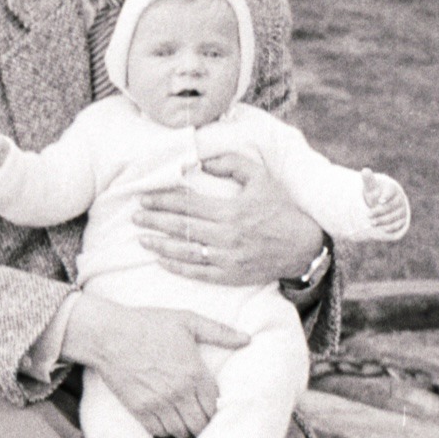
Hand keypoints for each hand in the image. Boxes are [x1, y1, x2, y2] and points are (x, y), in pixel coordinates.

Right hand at [60, 294, 248, 437]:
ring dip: (184, 428)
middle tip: (198, 416)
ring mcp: (158, 403)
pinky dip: (164, 429)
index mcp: (194, 373)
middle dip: (202, 422)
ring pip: (180, 432)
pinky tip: (165, 419)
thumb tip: (247, 339)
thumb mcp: (188, 321)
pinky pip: (158, 432)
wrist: (109, 334)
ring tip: (183, 420)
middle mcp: (179, 392)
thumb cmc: (149, 324)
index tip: (210, 406)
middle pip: (199, 424)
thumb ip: (220, 332)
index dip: (214, 409)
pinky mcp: (139, 410)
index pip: (214, 406)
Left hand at [134, 144, 322, 284]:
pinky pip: (198, 273)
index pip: (188, 205)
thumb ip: (231, 164)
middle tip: (135, 217)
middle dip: (154, 221)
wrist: (303, 247)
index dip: (163, 201)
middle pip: (181, 228)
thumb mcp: (261, 177)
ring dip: (160, 245)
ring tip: (142, 238)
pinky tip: (162, 260)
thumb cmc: (281, 209)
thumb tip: (201, 161)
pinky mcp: (231, 276)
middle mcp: (227, 236)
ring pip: (185, 252)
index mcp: (232, 211)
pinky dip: (177, 267)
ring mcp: (228, 259)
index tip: (145, 199)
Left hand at [361, 169, 409, 240]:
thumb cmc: (376, 195)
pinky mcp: (403, 220)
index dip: (386, 196)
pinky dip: (391, 227)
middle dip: (379, 211)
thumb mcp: (371, 188)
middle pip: (391, 206)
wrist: (382, 205)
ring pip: (394, 216)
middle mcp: (400, 199)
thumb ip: (368, 180)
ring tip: (372, 223)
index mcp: (392, 189)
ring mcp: (402, 210)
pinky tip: (383, 229)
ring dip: (383, 221)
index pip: (391, 191)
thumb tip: (365, 170)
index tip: (379, 200)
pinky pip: (399, 224)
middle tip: (368, 215)